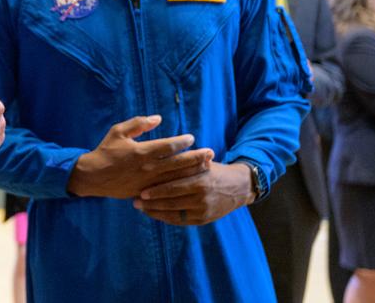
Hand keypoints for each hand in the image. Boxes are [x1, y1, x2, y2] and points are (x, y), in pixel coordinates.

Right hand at [66, 115, 213, 198]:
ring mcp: (148, 182)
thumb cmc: (106, 150)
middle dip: (196, 157)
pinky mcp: (146, 192)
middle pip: (178, 163)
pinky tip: (190, 182)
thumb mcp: (118, 131)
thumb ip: (138, 123)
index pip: (168, 146)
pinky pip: (167, 189)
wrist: (93, 176)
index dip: (182, 142)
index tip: (192, 138)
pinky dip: (180, 185)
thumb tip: (158, 118)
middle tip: (210, 153)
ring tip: (206, 166)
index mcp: (142, 151)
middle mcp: (148, 167)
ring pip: (176, 177)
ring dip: (192, 172)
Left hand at [134, 161, 255, 225]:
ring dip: (155, 211)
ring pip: (174, 213)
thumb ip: (182, 160)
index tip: (139, 189)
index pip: (173, 186)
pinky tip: (153, 213)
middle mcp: (202, 197)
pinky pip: (180, 221)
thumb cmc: (213, 170)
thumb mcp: (201, 161)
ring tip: (139, 207)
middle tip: (134, 200)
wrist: (239, 187)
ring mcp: (203, 210)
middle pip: (171, 200)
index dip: (155, 189)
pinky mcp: (203, 220)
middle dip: (151, 201)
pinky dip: (165, 218)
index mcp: (200, 180)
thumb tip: (155, 154)